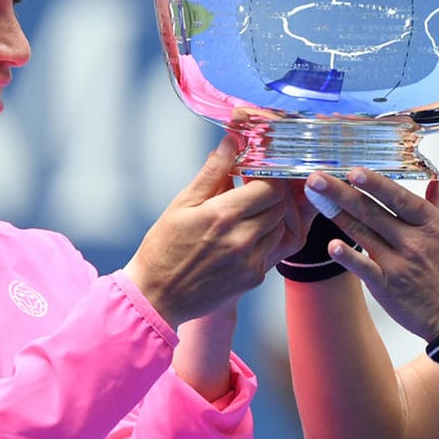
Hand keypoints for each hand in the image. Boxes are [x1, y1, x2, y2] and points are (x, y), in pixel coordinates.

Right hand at [123, 134, 311, 325]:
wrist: (157, 296)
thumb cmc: (164, 247)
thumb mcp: (182, 204)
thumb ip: (212, 173)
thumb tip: (231, 142)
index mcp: (223, 216)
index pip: (269, 186)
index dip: (267, 175)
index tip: (254, 171)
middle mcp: (242, 240)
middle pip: (279, 206)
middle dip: (270, 193)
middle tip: (252, 188)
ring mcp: (251, 262)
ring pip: (281, 228)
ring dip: (271, 216)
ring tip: (247, 212)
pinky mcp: (254, 279)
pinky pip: (274, 250)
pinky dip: (266, 238)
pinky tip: (245, 234)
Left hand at [303, 168, 438, 338]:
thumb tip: (438, 180)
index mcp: (429, 224)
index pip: (398, 197)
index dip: (375, 183)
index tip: (354, 170)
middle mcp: (413, 240)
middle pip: (372, 211)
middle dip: (341, 192)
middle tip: (317, 178)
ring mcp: (398, 263)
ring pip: (362, 233)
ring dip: (337, 214)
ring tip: (316, 198)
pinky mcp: (386, 286)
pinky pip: (363, 267)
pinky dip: (347, 256)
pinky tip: (331, 245)